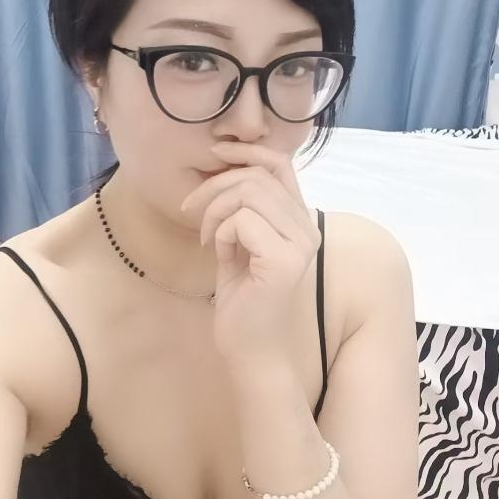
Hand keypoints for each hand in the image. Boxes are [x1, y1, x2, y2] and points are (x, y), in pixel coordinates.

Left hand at [180, 142, 321, 372]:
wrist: (248, 349)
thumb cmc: (242, 297)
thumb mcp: (240, 241)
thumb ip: (242, 206)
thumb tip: (224, 165)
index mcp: (300, 220)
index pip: (281, 164)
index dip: (247, 150)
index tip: (215, 152)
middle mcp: (307, 228)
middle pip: (257, 176)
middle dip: (214, 186)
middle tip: (191, 210)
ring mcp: (300, 244)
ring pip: (248, 193)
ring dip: (215, 211)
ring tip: (209, 238)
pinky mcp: (284, 260)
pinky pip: (242, 220)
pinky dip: (221, 233)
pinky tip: (220, 256)